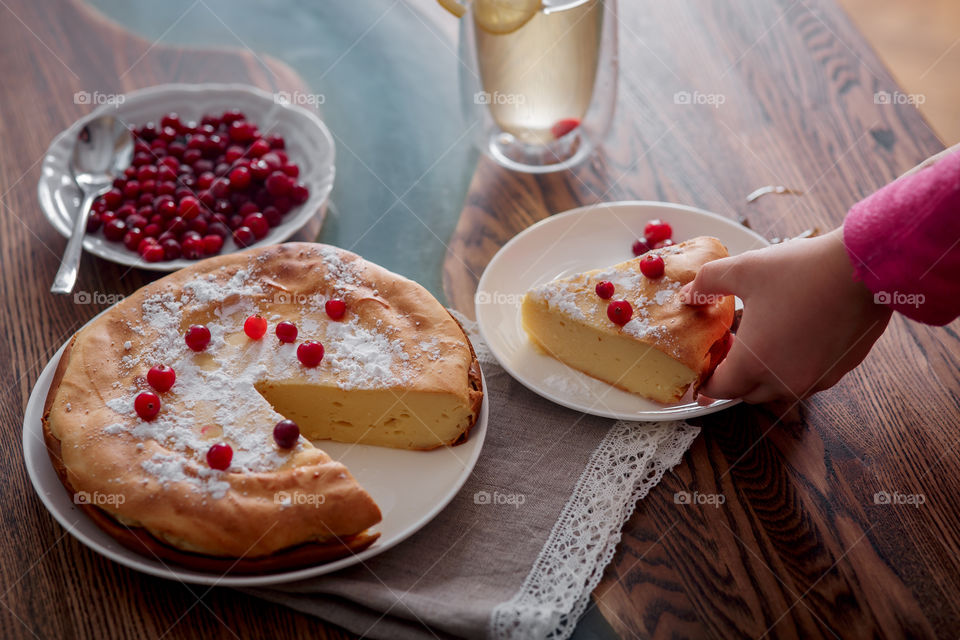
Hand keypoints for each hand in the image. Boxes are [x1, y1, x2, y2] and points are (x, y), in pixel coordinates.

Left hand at [680, 228, 891, 403]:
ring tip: (759, 341)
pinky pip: (806, 379)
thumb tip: (688, 295)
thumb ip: (707, 284)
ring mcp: (816, 379)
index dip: (706, 381)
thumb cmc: (801, 270)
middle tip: (728, 349)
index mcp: (755, 363)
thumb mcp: (743, 269)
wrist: (863, 269)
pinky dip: (792, 367)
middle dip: (733, 377)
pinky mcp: (840, 370)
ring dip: (763, 374)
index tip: (701, 371)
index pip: (720, 389)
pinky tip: (792, 338)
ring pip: (778, 389)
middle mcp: (785, 380)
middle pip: (748, 393)